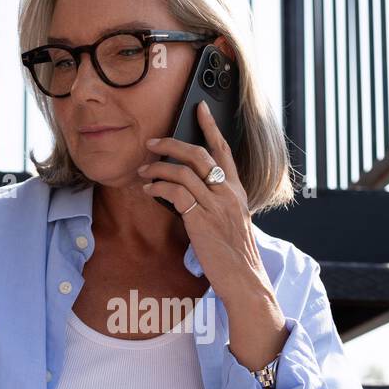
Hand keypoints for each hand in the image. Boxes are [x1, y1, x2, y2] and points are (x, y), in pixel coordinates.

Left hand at [140, 100, 288, 372]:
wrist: (245, 280)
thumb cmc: (235, 256)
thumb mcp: (230, 223)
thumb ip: (215, 204)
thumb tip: (188, 193)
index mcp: (237, 192)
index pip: (225, 151)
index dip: (211, 127)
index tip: (200, 109)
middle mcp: (229, 193)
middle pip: (199, 154)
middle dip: (171, 144)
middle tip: (152, 142)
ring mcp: (216, 205)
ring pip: (183, 171)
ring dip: (158, 168)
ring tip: (143, 171)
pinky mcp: (202, 220)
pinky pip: (176, 193)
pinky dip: (158, 188)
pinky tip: (148, 190)